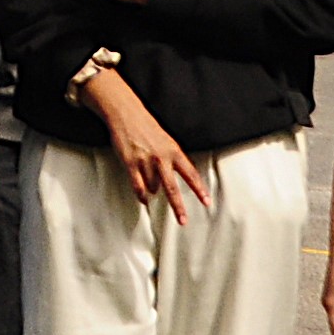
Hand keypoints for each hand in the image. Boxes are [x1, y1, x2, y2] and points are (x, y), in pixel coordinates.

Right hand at [95, 78, 206, 220]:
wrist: (127, 114)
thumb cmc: (146, 127)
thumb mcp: (166, 141)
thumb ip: (172, 159)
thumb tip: (177, 178)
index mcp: (174, 151)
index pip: (190, 174)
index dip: (199, 189)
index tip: (207, 202)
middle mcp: (162, 158)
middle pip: (172, 188)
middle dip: (178, 207)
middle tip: (183, 221)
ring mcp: (146, 161)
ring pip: (153, 187)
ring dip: (153, 189)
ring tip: (149, 179)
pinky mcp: (131, 163)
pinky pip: (138, 186)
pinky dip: (141, 195)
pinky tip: (143, 198)